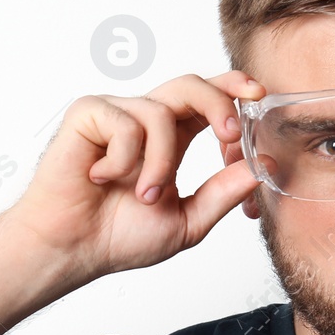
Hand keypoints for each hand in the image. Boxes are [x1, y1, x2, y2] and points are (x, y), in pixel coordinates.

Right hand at [6, 71, 265, 279]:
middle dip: (218, 104)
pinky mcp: (89, 114)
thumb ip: (223, 192)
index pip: (209, 100)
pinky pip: (125, 124)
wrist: (72, 249)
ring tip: (144, 195)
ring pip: (161, 113)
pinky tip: (101, 178)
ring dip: (160, 162)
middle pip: (191, 85)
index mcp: (173, 138)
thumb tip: (261, 166)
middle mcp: (146, 120)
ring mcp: (117, 114)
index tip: (259, 98)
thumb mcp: (187, 219)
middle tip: (231, 136)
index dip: (233, 93)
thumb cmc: (118, 236)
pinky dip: (123, 160)